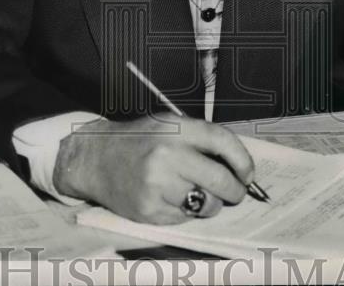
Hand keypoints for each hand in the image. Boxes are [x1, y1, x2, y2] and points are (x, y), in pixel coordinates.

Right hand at [52, 114, 254, 223]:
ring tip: (197, 193)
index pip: (223, 142)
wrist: (95, 158)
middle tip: (236, 192)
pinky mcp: (149, 211)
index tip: (248, 173)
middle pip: (220, 180)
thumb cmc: (138, 141)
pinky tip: (172, 198)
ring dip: (210, 203)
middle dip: (235, 190)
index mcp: (175, 129)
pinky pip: (185, 218)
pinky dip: (186, 212)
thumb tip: (237, 164)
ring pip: (206, 205)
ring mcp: (157, 185)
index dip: (243, 160)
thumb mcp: (169, 125)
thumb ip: (200, 139)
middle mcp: (167, 156)